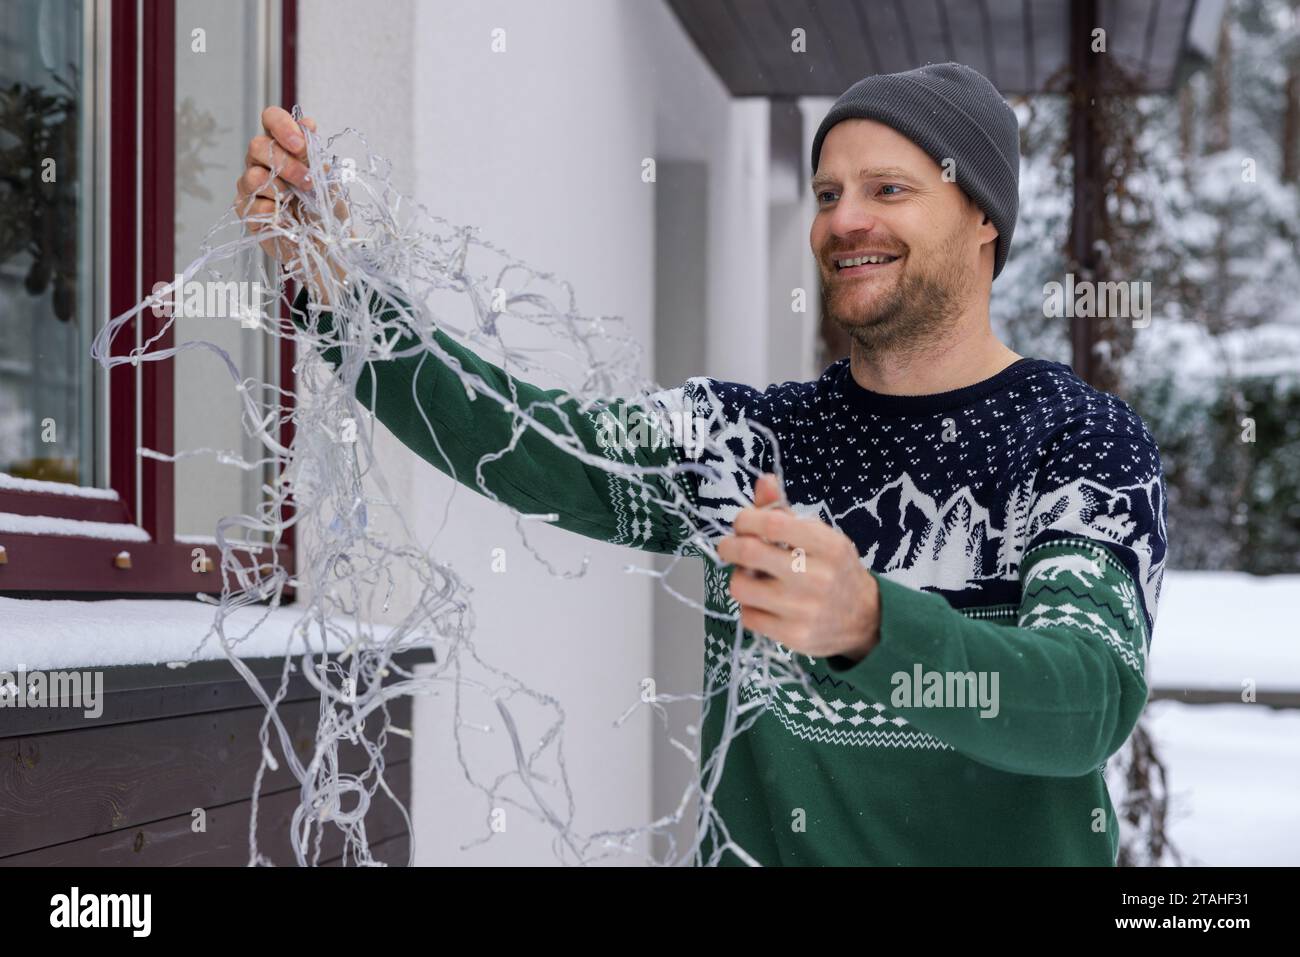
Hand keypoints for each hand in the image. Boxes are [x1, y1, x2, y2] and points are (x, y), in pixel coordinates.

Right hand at [234, 107, 350, 300]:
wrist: (327, 244)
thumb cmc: (326, 208)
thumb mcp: (326, 179)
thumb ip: (313, 153)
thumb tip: (307, 122)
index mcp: (282, 146)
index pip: (271, 119)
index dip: (281, 126)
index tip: (300, 146)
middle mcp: (262, 162)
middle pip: (257, 145)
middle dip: (285, 163)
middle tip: (308, 182)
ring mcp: (251, 186)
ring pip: (251, 175)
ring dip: (280, 189)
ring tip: (296, 201)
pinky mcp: (246, 211)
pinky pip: (251, 205)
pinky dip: (273, 211)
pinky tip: (287, 218)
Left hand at [716, 473, 879, 661]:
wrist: (865, 619)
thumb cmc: (835, 571)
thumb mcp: (820, 537)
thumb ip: (785, 512)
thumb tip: (763, 480)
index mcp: (828, 545)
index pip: (772, 523)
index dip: (746, 519)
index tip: (742, 523)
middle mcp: (817, 577)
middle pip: (749, 552)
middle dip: (729, 545)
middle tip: (730, 546)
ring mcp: (804, 610)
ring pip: (740, 587)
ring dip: (738, 577)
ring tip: (751, 577)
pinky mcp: (793, 636)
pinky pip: (747, 616)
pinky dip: (749, 606)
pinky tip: (764, 602)